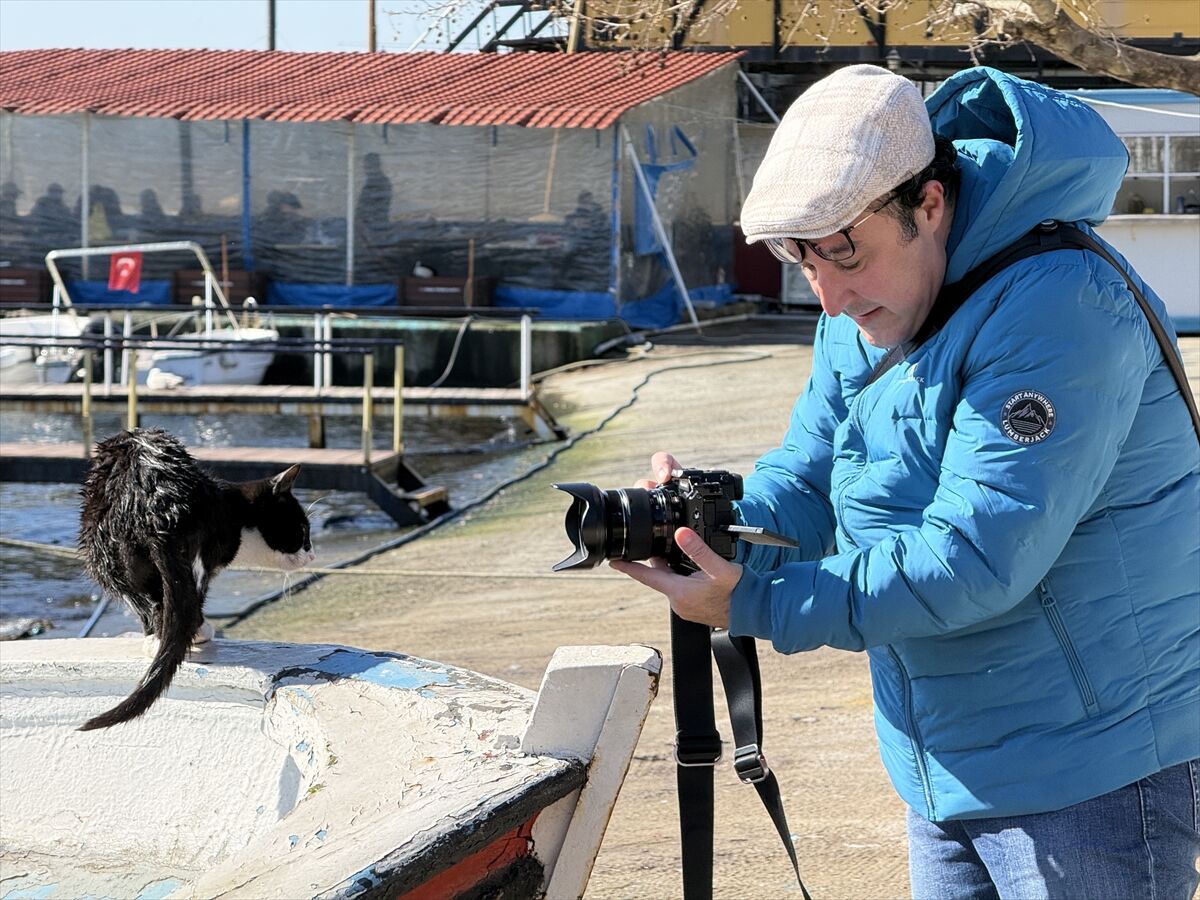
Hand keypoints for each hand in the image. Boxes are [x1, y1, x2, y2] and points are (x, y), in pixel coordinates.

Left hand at [610, 526, 741, 628]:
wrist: (755, 611)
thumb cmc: (739, 592)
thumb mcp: (719, 568)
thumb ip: (699, 550)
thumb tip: (681, 533)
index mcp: (679, 592)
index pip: (646, 577)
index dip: (628, 567)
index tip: (613, 560)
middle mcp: (679, 602)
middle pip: (659, 576)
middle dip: (657, 560)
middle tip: (661, 541)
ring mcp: (686, 607)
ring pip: (671, 581)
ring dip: (672, 567)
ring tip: (681, 552)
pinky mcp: (694, 608)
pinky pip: (681, 588)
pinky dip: (682, 576)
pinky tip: (694, 569)